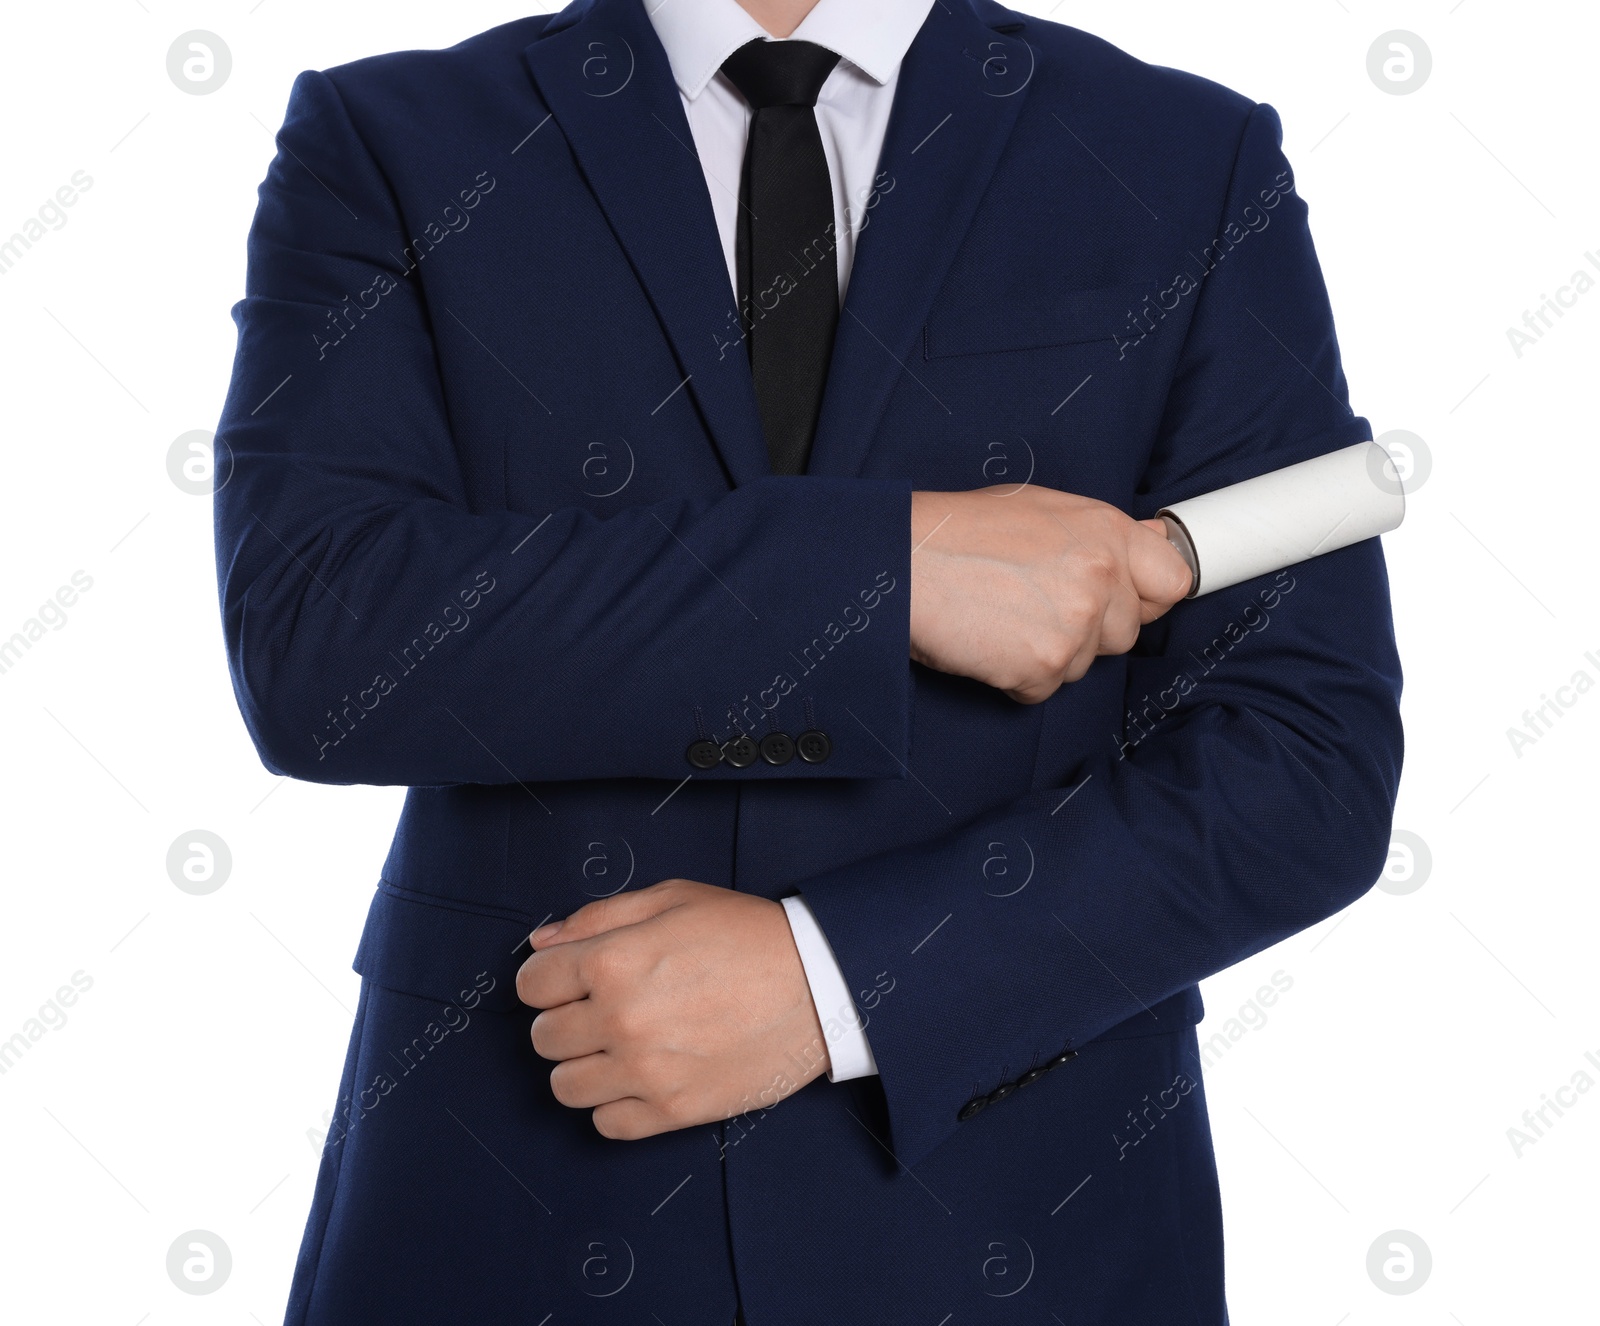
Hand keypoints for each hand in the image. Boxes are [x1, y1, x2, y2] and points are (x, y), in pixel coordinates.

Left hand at [515, 880, 827, 1139]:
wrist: (818, 984)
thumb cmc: (747, 935)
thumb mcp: (672, 900)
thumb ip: (597, 918)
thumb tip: (542, 944)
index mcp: (613, 961)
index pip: (531, 984)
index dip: (548, 978)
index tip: (571, 979)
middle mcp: (620, 1020)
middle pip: (543, 1037)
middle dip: (565, 1019)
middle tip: (603, 1009)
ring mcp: (646, 1072)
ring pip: (565, 1087)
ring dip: (584, 1066)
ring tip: (620, 1046)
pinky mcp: (674, 1111)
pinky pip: (606, 1125)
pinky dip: (614, 1105)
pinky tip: (641, 1077)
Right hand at [909, 485, 1191, 703]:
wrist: (901, 562)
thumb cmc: (956, 533)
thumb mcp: (1039, 509)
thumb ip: (1100, 535)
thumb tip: (1152, 546)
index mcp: (1106, 530)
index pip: (1173, 581)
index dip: (1144, 596)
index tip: (1118, 601)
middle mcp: (1102, 574)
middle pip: (1126, 632)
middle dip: (1087, 630)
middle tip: (1030, 605)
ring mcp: (1077, 623)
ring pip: (1084, 664)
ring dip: (1047, 654)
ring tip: (1000, 617)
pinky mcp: (1045, 664)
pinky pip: (1044, 689)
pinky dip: (1014, 676)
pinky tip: (986, 641)